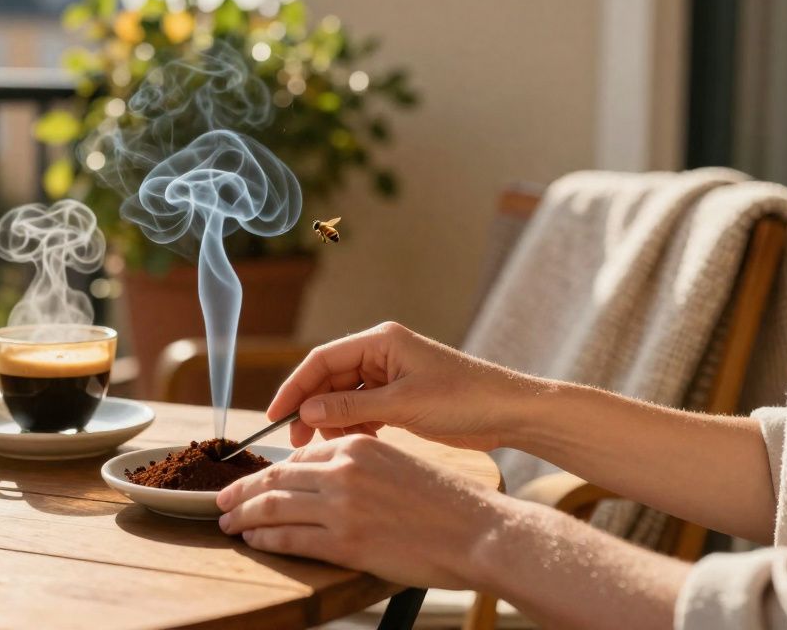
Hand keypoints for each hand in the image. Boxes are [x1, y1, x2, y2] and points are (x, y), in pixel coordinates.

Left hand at [216, 435, 500, 588]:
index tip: (254, 481)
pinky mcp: (346, 542)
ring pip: (272, 506)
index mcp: (358, 447)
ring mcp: (342, 506)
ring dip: (242, 515)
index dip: (269, 471)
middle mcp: (344, 471)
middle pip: (276, 478)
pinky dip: (263, 538)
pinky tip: (252, 540)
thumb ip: (360, 466)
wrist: (478, 532)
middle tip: (221, 500)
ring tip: (227, 523)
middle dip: (242, 490)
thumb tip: (327, 477)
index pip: (298, 457)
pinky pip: (288, 537)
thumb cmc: (446, 504)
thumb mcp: (399, 464)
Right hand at [269, 321, 538, 449]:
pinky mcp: (402, 397)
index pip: (322, 360)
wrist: (510, 413)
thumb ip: (351, 408)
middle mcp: (382, 353)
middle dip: (311, 407)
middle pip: (330, 379)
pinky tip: (355, 443)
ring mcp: (392, 375)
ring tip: (326, 446)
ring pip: (345, 397)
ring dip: (333, 420)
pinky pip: (364, 409)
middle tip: (296, 440)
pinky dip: (355, 426)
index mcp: (381, 341)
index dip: (295, 386)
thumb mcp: (403, 405)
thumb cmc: (464, 399)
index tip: (276, 414)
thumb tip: (307, 410)